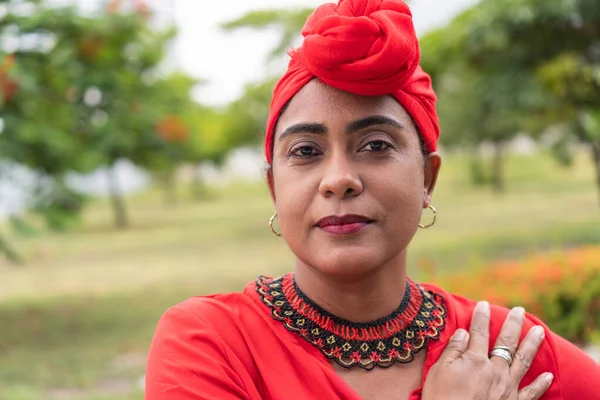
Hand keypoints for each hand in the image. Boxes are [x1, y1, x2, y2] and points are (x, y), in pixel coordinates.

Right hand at [421, 301, 552, 399]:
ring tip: (539, 330)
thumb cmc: (442, 399)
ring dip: (532, 344)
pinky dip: (541, 384)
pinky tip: (549, 375)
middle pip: (506, 342)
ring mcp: (506, 388)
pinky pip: (531, 392)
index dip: (481, 317)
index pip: (478, 332)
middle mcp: (494, 370)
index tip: (484, 303)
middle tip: (520, 310)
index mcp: (474, 360)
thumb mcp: (439, 372)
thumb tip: (464, 332)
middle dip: (513, 324)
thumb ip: (453, 350)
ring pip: (523, 361)